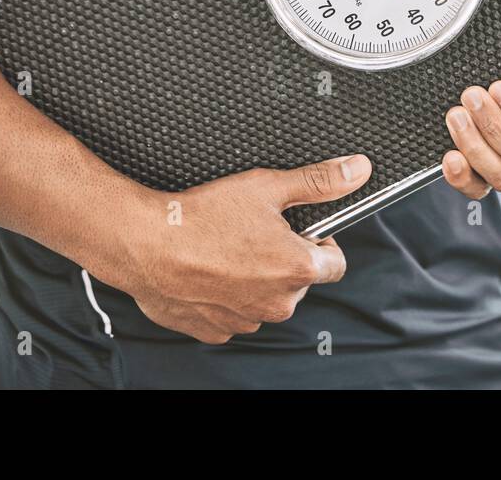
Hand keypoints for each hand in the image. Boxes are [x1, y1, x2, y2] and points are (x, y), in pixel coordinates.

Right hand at [108, 154, 371, 343]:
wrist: (144, 244)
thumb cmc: (201, 217)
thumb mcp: (267, 187)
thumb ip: (318, 181)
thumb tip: (356, 170)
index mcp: (298, 269)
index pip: (336, 263)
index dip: (321, 242)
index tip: (301, 230)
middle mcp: (277, 302)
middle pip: (299, 281)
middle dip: (285, 259)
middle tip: (255, 233)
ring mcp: (246, 320)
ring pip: (266, 298)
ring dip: (256, 279)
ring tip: (228, 250)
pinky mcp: (216, 330)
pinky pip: (234, 313)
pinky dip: (227, 296)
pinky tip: (209, 270)